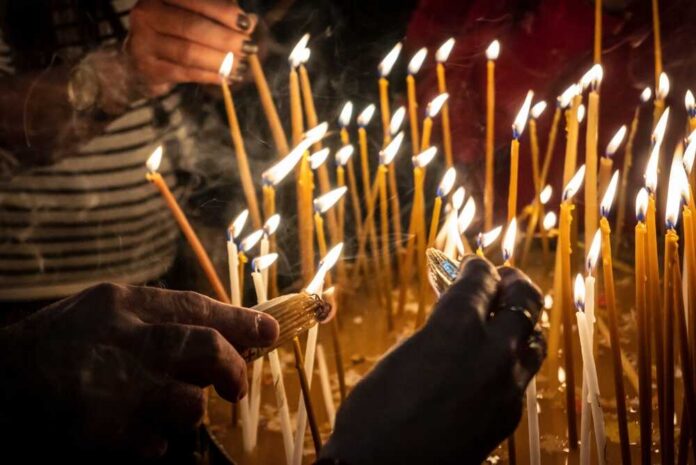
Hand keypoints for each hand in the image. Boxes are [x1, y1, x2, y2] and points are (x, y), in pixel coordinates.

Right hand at [0, 283, 277, 458]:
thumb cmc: (58, 346)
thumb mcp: (103, 312)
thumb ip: (157, 319)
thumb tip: (221, 332)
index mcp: (121, 303)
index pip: (197, 307)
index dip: (240, 321)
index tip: (270, 332)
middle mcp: (120, 341)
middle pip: (205, 349)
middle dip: (232, 370)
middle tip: (237, 387)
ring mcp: (111, 391)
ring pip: (189, 405)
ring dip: (189, 411)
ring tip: (167, 409)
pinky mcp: (101, 436)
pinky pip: (158, 444)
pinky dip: (156, 441)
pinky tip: (134, 431)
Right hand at [128, 0, 257, 92]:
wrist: (144, 57)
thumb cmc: (175, 30)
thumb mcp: (194, 14)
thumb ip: (220, 15)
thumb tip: (251, 21)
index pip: (195, 1)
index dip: (223, 12)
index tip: (246, 24)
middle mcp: (146, 14)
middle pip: (192, 27)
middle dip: (225, 39)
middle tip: (248, 48)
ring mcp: (143, 42)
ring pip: (189, 52)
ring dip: (220, 60)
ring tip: (240, 65)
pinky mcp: (147, 68)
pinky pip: (185, 73)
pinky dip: (210, 76)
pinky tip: (227, 77)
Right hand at [320, 257, 544, 464]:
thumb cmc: (374, 411)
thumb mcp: (401, 355)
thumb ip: (436, 331)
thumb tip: (453, 319)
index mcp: (457, 327)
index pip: (481, 280)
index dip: (476, 267)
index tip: (472, 264)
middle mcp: (492, 352)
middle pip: (524, 301)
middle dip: (512, 283)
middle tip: (500, 279)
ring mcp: (507, 386)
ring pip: (534, 339)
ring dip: (521, 321)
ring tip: (504, 318)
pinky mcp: (510, 416)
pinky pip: (522, 375)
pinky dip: (512, 359)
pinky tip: (492, 362)